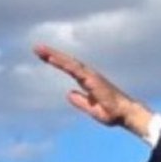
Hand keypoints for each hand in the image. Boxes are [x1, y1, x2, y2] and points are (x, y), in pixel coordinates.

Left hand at [33, 44, 152, 138]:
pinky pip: (74, 69)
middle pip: (67, 62)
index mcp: (87, 81)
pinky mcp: (92, 79)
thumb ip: (80, 101)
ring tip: (40, 49)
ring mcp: (90, 75)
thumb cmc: (111, 112)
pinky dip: (63, 63)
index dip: (56, 61)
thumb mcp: (91, 108)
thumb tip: (68, 94)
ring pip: (69, 62)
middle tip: (36, 48)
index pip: (69, 68)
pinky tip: (52, 59)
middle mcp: (88, 75)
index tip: (43, 56)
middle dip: (51, 54)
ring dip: (54, 55)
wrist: (124, 114)